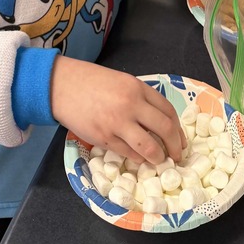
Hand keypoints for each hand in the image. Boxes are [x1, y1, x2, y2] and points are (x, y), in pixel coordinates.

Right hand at [50, 57, 185, 163]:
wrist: (62, 85)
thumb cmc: (92, 82)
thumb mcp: (122, 82)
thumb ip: (140, 98)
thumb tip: (158, 122)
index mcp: (137, 88)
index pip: (168, 110)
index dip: (178, 129)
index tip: (180, 140)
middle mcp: (131, 104)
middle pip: (165, 129)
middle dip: (174, 146)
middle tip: (176, 155)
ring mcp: (117, 123)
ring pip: (148, 147)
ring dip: (158, 158)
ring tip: (159, 161)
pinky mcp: (103, 138)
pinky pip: (128, 153)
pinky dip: (137, 159)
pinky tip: (139, 159)